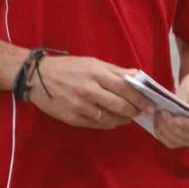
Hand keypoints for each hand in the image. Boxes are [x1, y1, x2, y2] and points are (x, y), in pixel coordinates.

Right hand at [28, 56, 153, 128]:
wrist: (37, 77)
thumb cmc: (67, 67)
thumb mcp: (92, 62)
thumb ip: (115, 71)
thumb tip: (136, 75)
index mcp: (96, 73)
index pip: (126, 89)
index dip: (141, 99)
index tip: (151, 105)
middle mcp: (90, 90)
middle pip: (121, 106)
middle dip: (134, 111)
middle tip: (139, 112)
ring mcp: (81, 106)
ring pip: (111, 118)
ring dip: (122, 119)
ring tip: (126, 116)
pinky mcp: (73, 118)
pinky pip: (97, 125)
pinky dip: (108, 123)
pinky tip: (111, 120)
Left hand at [153, 72, 188, 148]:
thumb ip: (187, 90)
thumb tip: (178, 101)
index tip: (175, 118)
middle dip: (172, 126)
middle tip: (161, 113)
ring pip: (178, 141)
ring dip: (165, 130)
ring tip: (158, 115)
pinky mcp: (183, 139)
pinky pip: (171, 143)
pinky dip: (161, 134)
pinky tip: (158, 122)